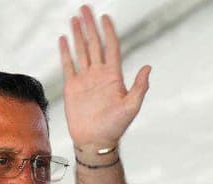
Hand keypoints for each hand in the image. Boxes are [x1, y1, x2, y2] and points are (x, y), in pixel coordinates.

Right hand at [60, 5, 151, 150]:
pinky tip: (64, 39)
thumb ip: (139, 87)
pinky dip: (66, 52)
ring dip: (78, 34)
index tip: (105, 17)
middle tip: (85, 8)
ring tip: (75, 18)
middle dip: (90, 26)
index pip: (110, 48)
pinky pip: (68, 65)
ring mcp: (85, 79)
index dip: (108, 32)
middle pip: (94, 44)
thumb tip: (148, 67)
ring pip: (81, 51)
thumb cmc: (115, 127)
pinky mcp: (72, 87)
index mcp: (114, 76)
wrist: (95, 141)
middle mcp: (99, 74)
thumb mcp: (131, 107)